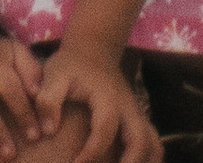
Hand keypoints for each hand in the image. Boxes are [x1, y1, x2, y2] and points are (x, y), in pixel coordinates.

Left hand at [27, 38, 158, 162]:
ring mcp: (137, 114)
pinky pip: (154, 143)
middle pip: (140, 140)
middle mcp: (128, 108)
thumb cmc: (71, 66)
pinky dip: (150, 158)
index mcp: (107, 97)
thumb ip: (48, 100)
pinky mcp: (138, 119)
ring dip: (145, 162)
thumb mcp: (54, 75)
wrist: (92, 50)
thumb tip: (48, 131)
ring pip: (154, 144)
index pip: (105, 128)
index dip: (92, 150)